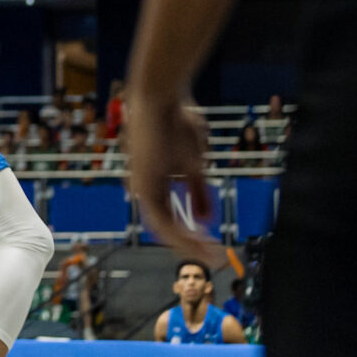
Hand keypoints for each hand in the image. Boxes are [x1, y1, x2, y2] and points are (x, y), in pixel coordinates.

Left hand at [126, 90, 227, 267]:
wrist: (161, 97)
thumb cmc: (177, 122)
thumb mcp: (194, 164)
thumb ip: (197, 191)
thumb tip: (205, 219)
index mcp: (153, 183)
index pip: (170, 217)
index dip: (190, 234)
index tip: (211, 245)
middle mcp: (144, 189)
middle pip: (166, 229)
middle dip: (191, 246)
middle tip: (214, 258)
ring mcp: (142, 188)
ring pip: (164, 230)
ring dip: (188, 245)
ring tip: (211, 256)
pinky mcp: (144, 185)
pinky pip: (163, 220)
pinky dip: (182, 234)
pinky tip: (200, 242)